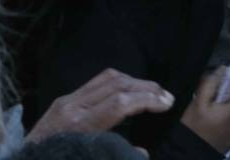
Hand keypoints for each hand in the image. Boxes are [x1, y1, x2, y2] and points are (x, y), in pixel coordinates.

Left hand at [26, 69, 174, 141]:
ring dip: (134, 81)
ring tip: (152, 91)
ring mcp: (65, 101)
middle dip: (145, 87)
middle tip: (166, 96)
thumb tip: (142, 151)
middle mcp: (71, 107)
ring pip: (106, 78)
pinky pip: (94, 84)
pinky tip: (128, 92)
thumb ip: (114, 154)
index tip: (166, 104)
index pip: (119, 103)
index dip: (147, 100)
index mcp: (78, 125)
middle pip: (116, 84)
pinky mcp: (62, 101)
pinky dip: (117, 84)